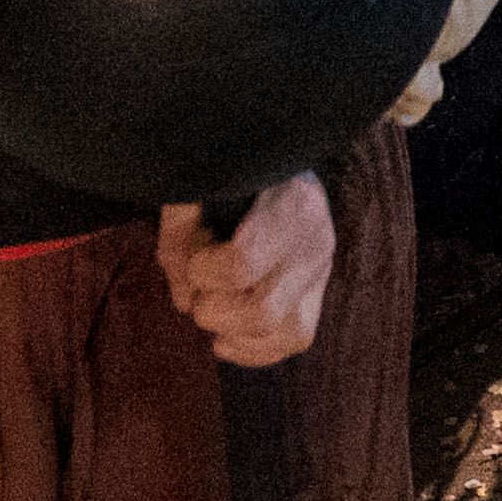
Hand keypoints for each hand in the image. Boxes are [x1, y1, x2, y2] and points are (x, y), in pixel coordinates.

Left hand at [156, 177, 333, 367]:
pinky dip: (250, 346)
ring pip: (284, 333)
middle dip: (214, 308)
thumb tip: (185, 301)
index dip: (203, 270)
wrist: (270, 153)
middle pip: (263, 313)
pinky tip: (226, 327)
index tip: (194, 250)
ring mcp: (321, 271)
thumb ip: (180, 233)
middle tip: (200, 283)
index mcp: (294, 201)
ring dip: (233, 331)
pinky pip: (291, 341)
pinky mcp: (316, 295)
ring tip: (216, 301)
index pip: (244, 262)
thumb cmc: (226, 170)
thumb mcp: (197, 184)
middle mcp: (317, 240)